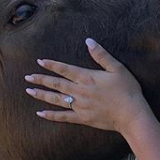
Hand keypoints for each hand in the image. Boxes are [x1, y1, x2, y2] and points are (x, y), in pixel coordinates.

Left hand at [25, 38, 152, 134]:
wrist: (132, 115)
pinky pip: (63, 117)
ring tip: (29, 91)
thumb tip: (89, 41)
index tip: (39, 61)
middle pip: (56, 84)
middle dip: (41, 80)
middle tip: (27, 77)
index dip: (51, 65)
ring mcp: (80, 106)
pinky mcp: (82, 118)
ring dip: (41, 95)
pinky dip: (51, 115)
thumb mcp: (117, 68)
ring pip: (56, 99)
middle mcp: (80, 91)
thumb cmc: (127, 90)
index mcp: (87, 78)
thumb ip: (101, 55)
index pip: (65, 69)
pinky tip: (40, 113)